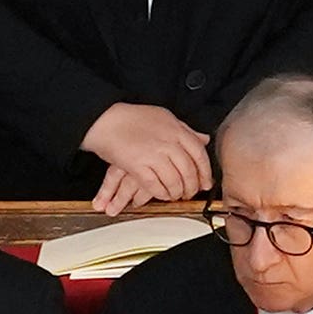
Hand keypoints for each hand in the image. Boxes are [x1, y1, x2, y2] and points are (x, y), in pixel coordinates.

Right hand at [82, 103, 212, 213]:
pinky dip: (161, 193)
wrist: (106, 120)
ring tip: (175, 195)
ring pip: (174, 181)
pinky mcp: (138, 166)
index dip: (205, 172)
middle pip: (188, 171)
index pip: (199, 154)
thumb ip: (185, 130)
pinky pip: (156, 186)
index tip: (206, 183)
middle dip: (191, 187)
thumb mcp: (165, 118)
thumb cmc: (133, 119)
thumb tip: (203, 139)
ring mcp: (153, 154)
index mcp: (177, 130)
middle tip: (190, 193)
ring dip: (176, 192)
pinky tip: (162, 194)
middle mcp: (168, 142)